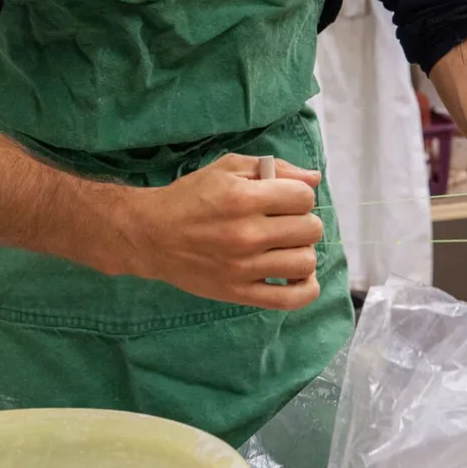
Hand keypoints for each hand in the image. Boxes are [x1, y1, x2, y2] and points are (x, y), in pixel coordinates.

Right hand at [114, 153, 324, 310]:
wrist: (152, 235)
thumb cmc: (191, 197)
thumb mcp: (228, 168)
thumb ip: (274, 168)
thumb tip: (314, 179)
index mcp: (243, 199)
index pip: (304, 197)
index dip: (299, 194)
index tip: (284, 198)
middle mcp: (246, 234)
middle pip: (310, 229)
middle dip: (302, 220)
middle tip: (283, 221)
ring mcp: (244, 268)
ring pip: (305, 262)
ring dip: (302, 251)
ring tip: (285, 246)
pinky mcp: (239, 293)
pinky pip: (290, 299)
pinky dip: (305, 289)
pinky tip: (298, 276)